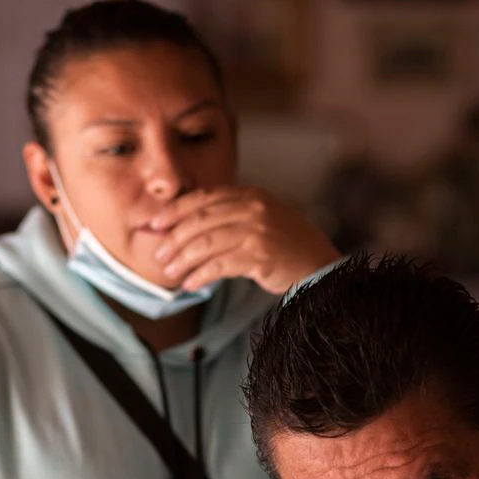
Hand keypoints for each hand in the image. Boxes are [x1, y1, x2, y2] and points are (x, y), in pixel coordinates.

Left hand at [151, 187, 339, 294]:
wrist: (322, 268)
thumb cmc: (290, 249)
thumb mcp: (264, 219)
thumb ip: (235, 214)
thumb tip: (191, 223)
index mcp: (252, 195)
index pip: (204, 197)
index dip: (176, 210)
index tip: (156, 223)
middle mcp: (254, 208)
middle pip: (201, 220)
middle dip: (174, 237)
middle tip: (159, 253)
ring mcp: (257, 230)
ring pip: (206, 243)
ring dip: (183, 259)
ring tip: (170, 271)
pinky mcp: (259, 255)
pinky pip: (219, 265)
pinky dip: (201, 275)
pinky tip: (191, 283)